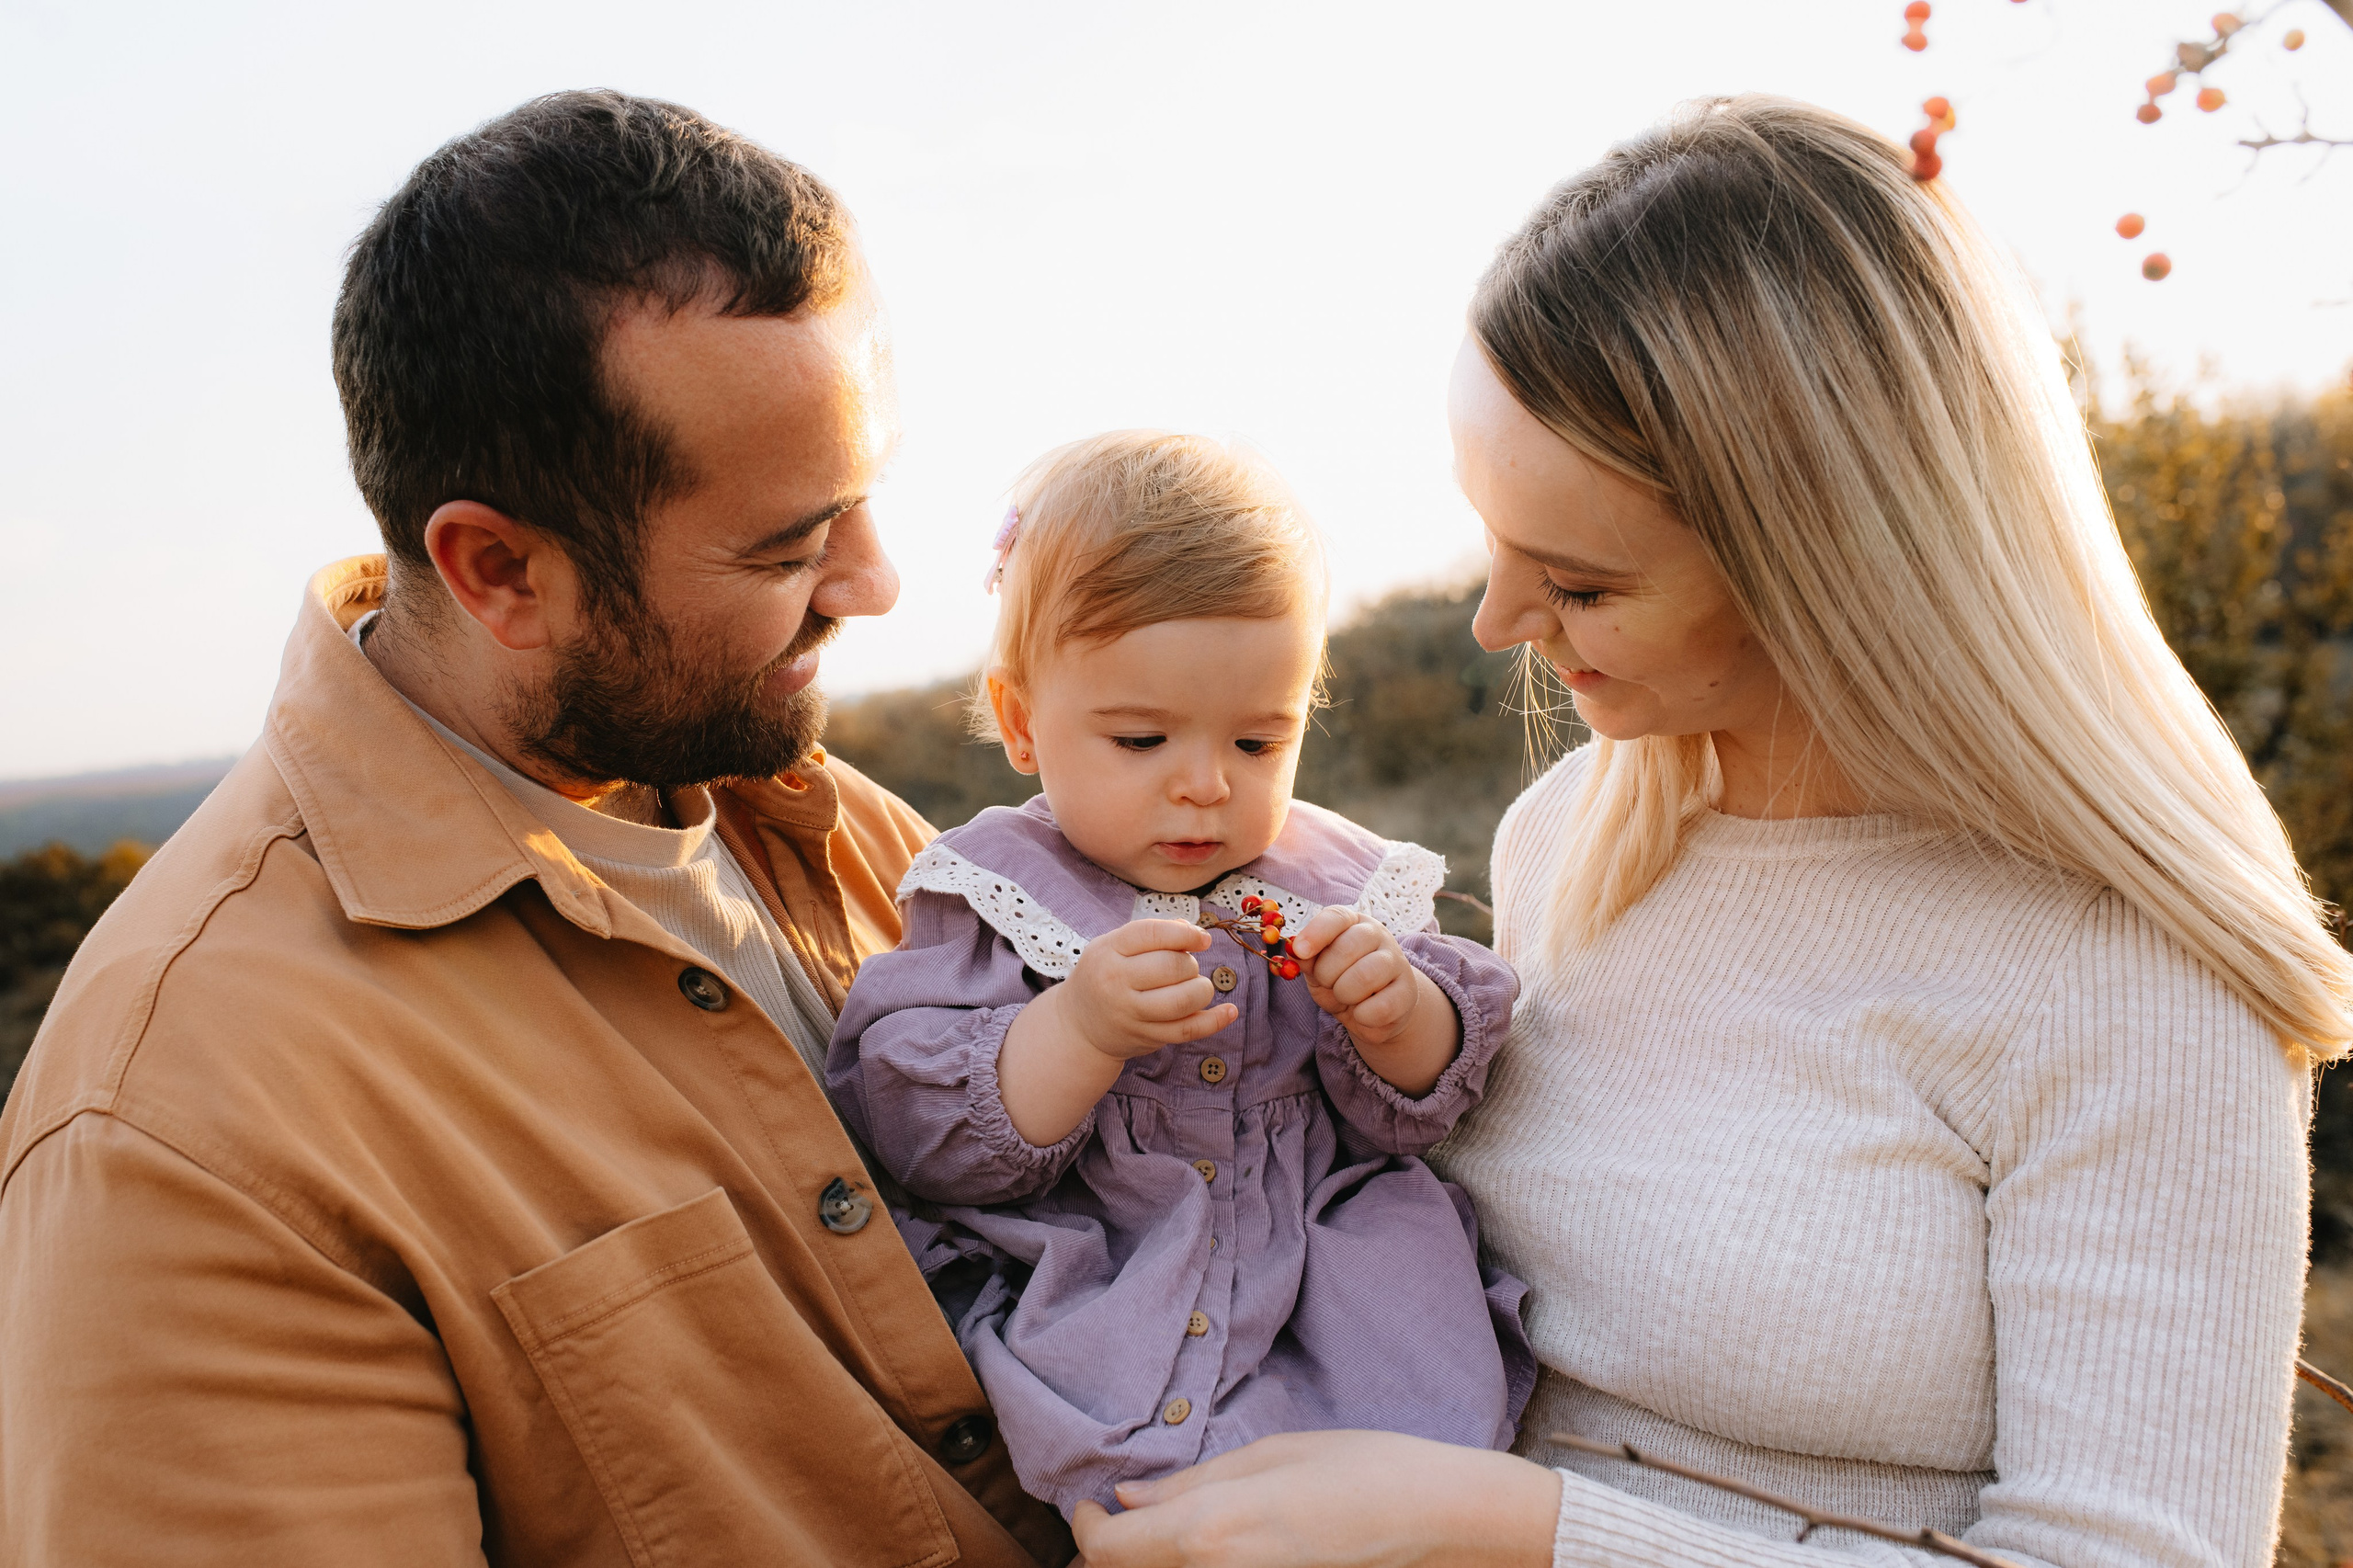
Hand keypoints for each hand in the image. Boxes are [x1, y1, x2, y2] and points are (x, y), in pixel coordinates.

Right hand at [1063, 919, 1236, 1062]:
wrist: (1078, 1027)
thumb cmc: (1104, 975)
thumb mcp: (1114, 946)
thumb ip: (1152, 934)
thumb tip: (1194, 932)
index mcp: (1108, 951)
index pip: (1151, 934)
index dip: (1185, 934)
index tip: (1203, 939)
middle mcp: (1115, 983)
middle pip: (1170, 967)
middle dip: (1190, 964)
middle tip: (1186, 968)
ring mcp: (1130, 1014)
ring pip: (1181, 1000)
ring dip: (1202, 989)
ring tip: (1198, 986)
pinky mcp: (1146, 1038)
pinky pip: (1187, 1030)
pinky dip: (1214, 1021)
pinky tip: (1229, 1011)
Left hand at [1070, 1430, 1559, 1567]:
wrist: (1442, 1522)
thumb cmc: (1365, 1471)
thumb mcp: (1270, 1456)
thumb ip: (1190, 1485)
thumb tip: (1128, 1501)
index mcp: (1210, 1531)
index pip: (1106, 1550)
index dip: (1083, 1529)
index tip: (1087, 1504)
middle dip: (1108, 1557)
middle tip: (1111, 1524)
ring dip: (1145, 1567)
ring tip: (1149, 1539)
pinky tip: (1202, 1551)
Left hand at [1289, 909, 1459, 1096]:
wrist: (1374, 1012)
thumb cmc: (1342, 982)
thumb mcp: (1318, 969)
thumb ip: (1307, 958)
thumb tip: (1294, 949)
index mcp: (1353, 923)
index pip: (1336, 917)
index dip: (1316, 933)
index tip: (1300, 951)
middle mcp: (1378, 935)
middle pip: (1346, 948)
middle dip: (1327, 974)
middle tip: (1329, 984)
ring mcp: (1397, 961)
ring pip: (1365, 976)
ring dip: (1345, 994)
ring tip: (1347, 997)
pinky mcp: (1408, 991)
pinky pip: (1380, 1007)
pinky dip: (1363, 1016)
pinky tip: (1364, 1012)